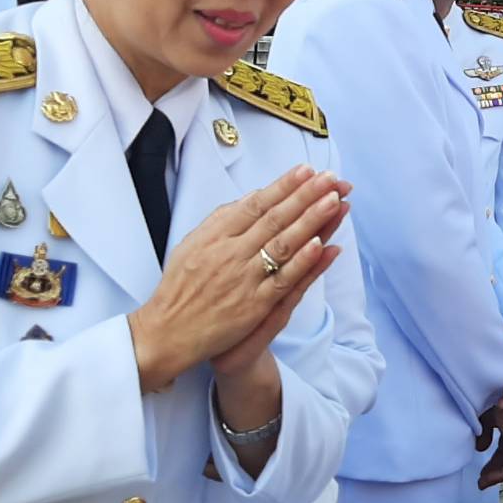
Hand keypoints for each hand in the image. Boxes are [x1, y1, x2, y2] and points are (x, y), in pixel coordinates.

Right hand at [127, 166, 350, 392]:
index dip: (283, 186)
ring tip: (334, 201)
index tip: (307, 170)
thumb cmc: (181, 286)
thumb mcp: (192, 244)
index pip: (256, 204)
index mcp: (215, 236)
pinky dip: (302, 261)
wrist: (167, 332)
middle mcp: (230, 253)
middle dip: (306, 195)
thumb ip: (222, 220)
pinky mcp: (254, 304)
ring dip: (311, 220)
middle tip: (331, 178)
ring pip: (283, 244)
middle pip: (275, 218)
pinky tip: (321, 244)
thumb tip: (253, 197)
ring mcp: (244, 278)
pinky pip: (283, 279)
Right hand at [476, 406, 502, 488]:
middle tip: (481, 481)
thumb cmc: (493, 400)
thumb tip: (481, 449)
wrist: (499, 390)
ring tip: (483, 483)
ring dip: (497, 475)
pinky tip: (489, 478)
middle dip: (494, 471)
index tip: (481, 472)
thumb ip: (484, 433)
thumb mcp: (485, 418)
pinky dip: (501, 474)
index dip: (493, 462)